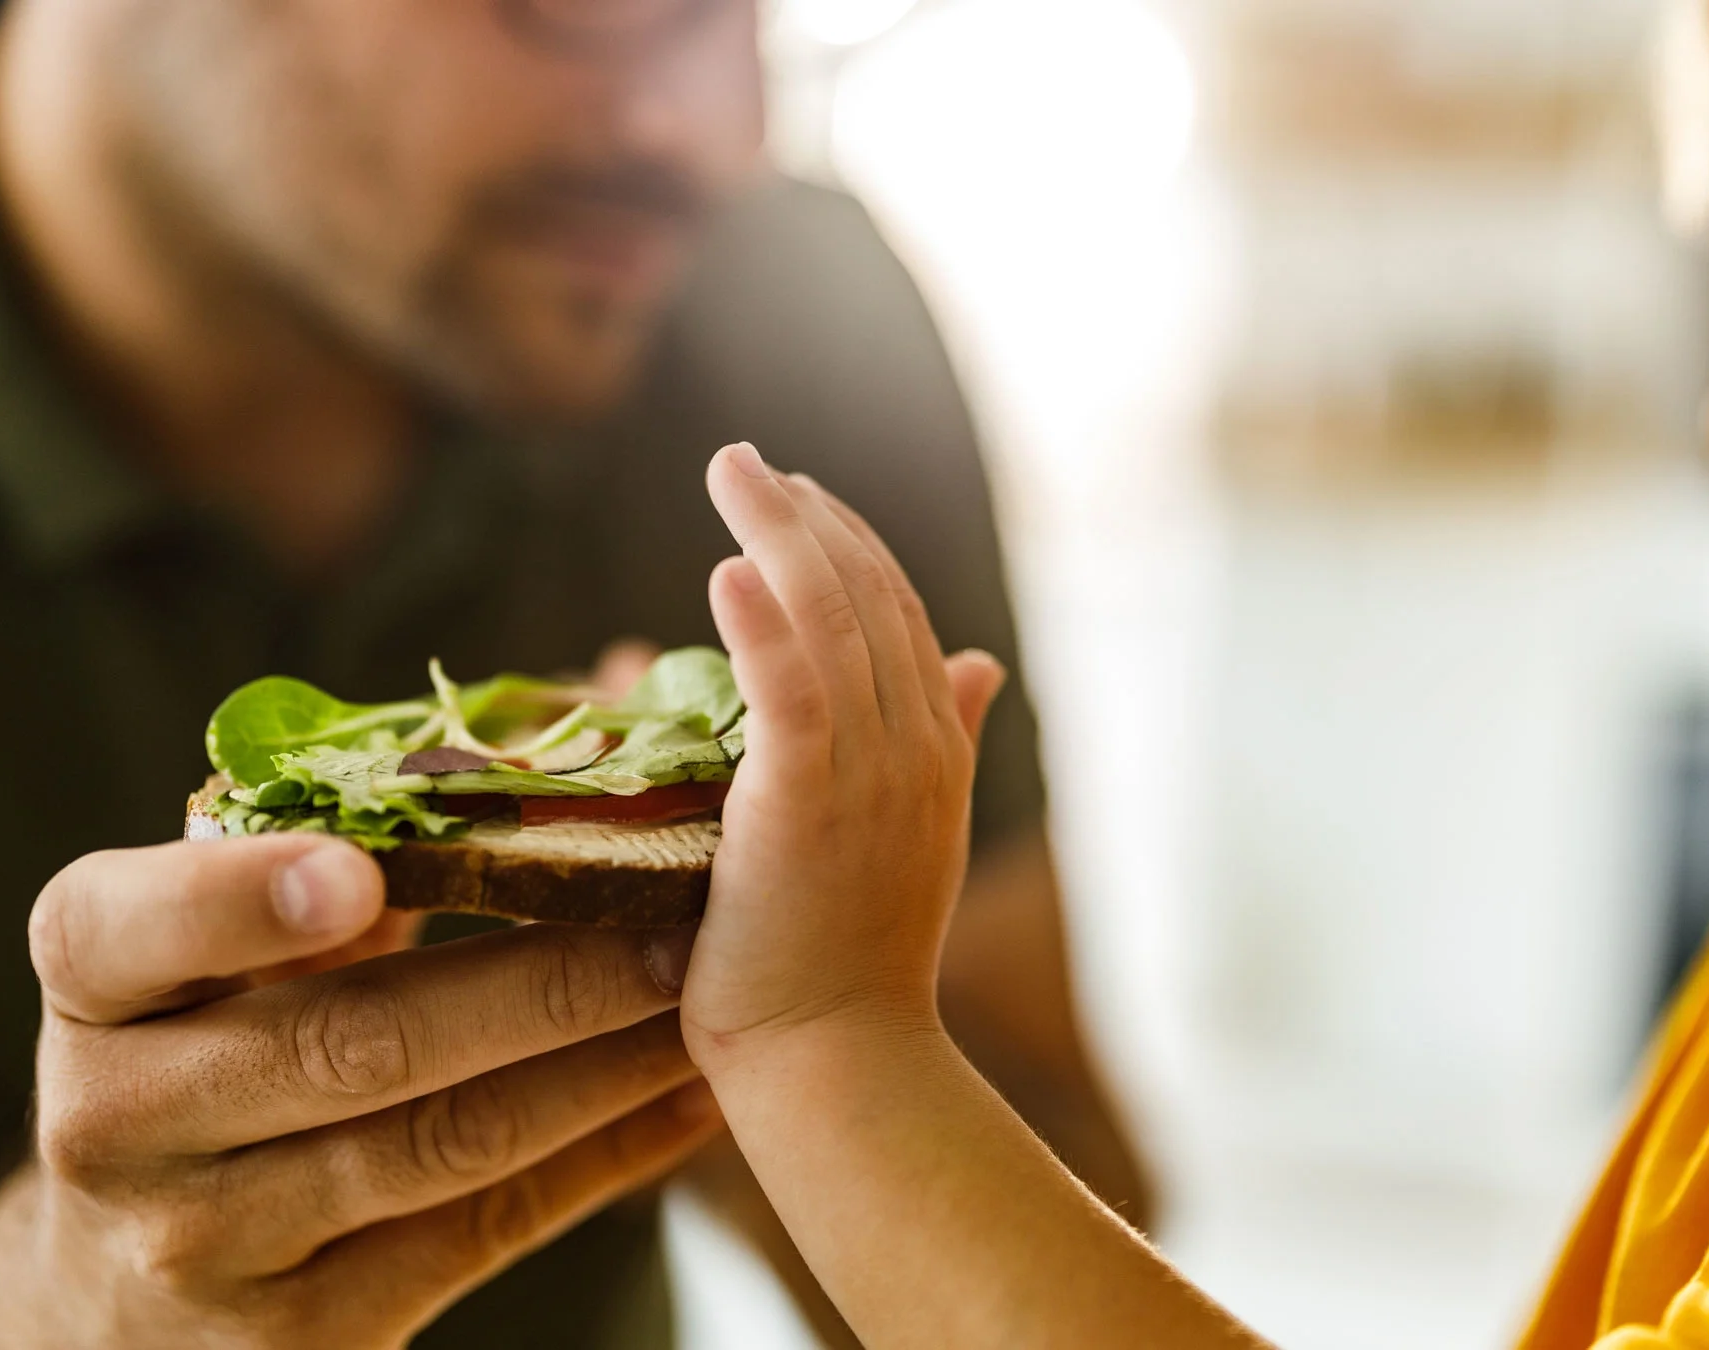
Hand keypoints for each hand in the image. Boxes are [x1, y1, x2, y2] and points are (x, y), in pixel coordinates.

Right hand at [0, 836, 719, 1348]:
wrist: (126, 1287)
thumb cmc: (214, 1037)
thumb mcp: (214, 940)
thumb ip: (341, 828)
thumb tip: (588, 694)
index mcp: (91, 982)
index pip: (124, 928)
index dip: (238, 899)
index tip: (360, 873)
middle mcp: (119, 1118)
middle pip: (342, 1046)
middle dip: (532, 979)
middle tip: (676, 913)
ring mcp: (207, 1242)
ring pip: (435, 1148)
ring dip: (596, 1067)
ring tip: (711, 994)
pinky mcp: (304, 1335)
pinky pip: (482, 1234)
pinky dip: (603, 1160)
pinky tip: (692, 1098)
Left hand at [678, 442, 1005, 1063]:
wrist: (841, 1059)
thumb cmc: (855, 962)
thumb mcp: (912, 834)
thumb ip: (943, 738)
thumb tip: (982, 661)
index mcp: (938, 750)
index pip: (899, 612)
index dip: (849, 542)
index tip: (795, 495)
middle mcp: (916, 747)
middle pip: (868, 596)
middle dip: (807, 516)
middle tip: (743, 462)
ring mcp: (870, 773)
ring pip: (830, 621)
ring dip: (778, 534)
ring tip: (731, 473)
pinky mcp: (807, 802)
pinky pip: (789, 687)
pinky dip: (761, 621)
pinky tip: (726, 570)